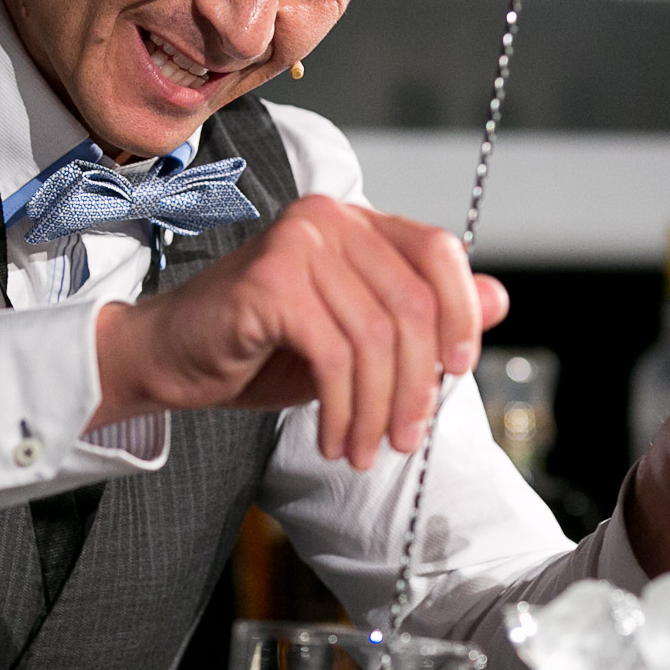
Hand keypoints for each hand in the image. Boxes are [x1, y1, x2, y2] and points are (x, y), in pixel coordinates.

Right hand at [89, 195, 509, 467]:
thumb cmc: (259, 348)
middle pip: (411, 305)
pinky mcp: (270, 282)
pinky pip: (334, 356)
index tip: (454, 373)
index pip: (438, 252)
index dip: (460, 314)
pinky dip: (342, 409)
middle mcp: (328, 220)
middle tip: (404, 440)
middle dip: (415, 386)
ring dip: (377, 409)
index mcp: (355, 222)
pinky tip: (332, 438)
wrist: (169, 358)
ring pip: (376, 338)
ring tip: (363, 449)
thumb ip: (421, 315)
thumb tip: (500, 299)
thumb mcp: (354, 337)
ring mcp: (297, 244)